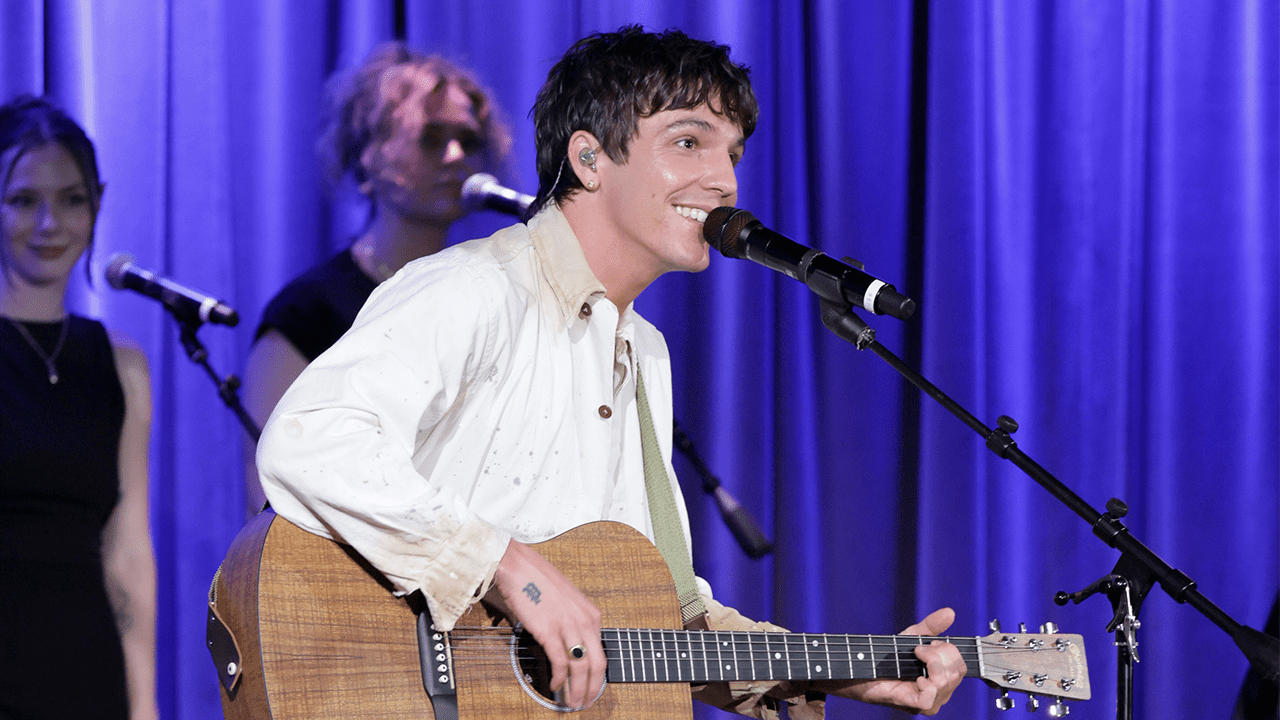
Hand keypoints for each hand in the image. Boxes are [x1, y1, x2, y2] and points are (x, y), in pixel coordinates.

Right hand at [489, 540, 605, 709]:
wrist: (519, 567)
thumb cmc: (539, 581)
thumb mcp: (568, 603)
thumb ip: (575, 623)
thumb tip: (572, 646)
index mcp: (591, 614)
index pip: (601, 653)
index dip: (598, 676)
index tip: (593, 687)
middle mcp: (584, 621)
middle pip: (597, 664)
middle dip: (593, 689)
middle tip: (586, 702)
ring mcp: (568, 626)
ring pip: (581, 667)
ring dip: (577, 689)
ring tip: (572, 701)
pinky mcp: (549, 630)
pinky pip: (560, 661)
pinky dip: (559, 678)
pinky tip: (555, 684)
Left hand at [823, 607, 966, 714]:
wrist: (862, 668)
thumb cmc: (886, 657)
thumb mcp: (911, 638)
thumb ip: (931, 626)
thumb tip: (950, 612)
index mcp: (942, 678)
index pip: (961, 666)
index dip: (948, 650)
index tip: (926, 644)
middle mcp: (940, 693)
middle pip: (956, 672)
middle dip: (939, 654)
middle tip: (918, 651)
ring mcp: (929, 702)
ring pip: (945, 682)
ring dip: (930, 663)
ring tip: (915, 659)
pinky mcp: (914, 706)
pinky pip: (930, 697)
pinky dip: (926, 685)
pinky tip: (917, 679)